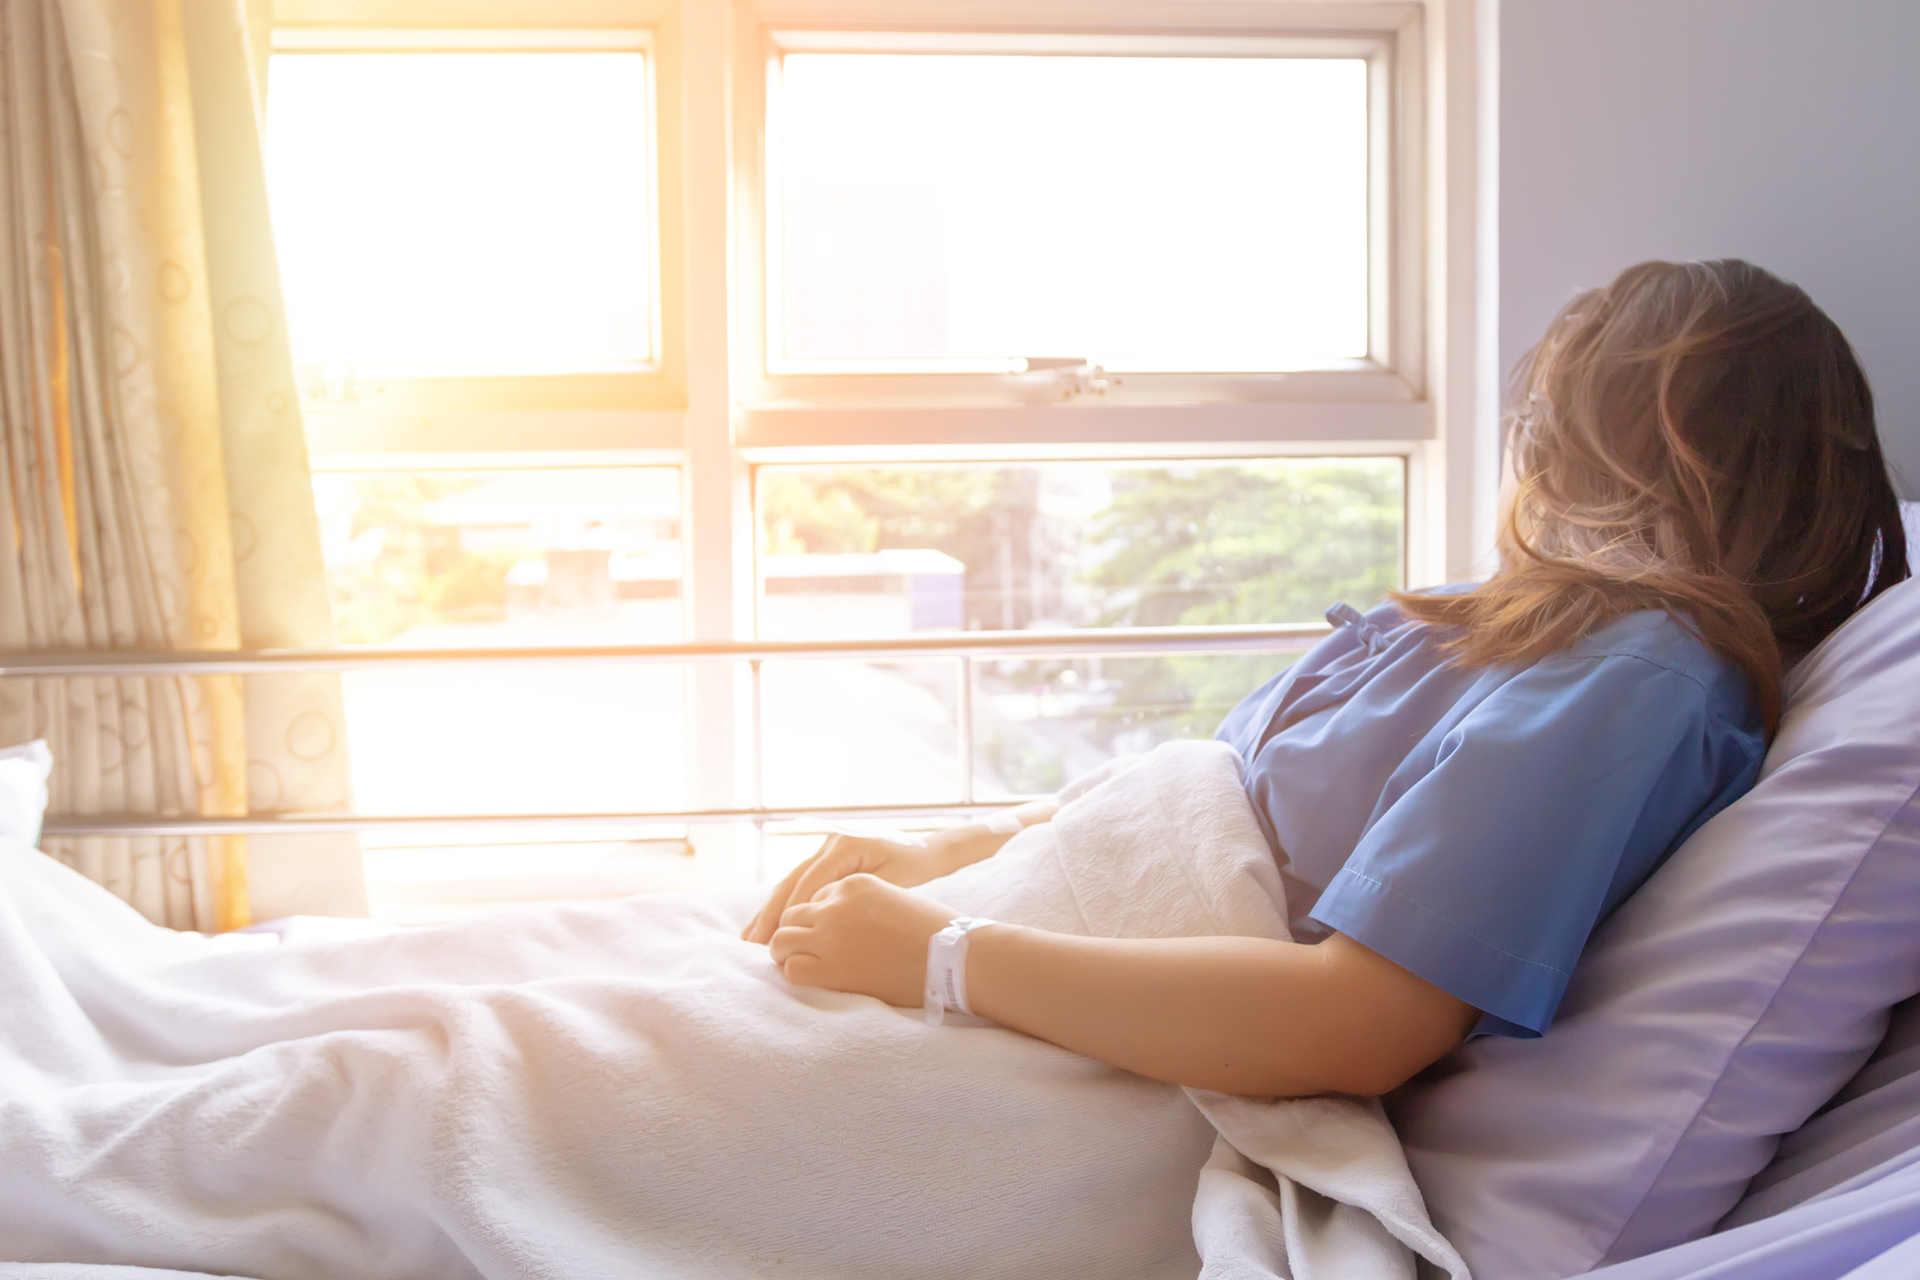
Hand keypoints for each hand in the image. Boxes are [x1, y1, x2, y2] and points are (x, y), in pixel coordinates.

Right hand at [742, 831, 964, 944]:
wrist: (927, 851)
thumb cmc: (914, 868)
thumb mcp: (888, 884)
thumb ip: (853, 899)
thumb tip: (818, 921)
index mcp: (845, 845)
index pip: (808, 883)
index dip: (788, 913)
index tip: (774, 940)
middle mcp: (830, 842)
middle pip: (792, 881)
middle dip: (770, 914)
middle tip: (752, 943)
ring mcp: (826, 847)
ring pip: (792, 881)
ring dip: (772, 909)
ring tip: (751, 936)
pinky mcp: (828, 857)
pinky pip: (802, 881)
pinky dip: (786, 903)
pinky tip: (770, 923)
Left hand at [768, 873, 955, 1007]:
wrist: (954, 956)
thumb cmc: (935, 931)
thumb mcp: (895, 898)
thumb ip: (864, 905)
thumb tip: (849, 925)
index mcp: (855, 883)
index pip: (815, 897)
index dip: (817, 918)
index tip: (823, 934)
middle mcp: (837, 904)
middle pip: (792, 914)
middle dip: (795, 932)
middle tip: (803, 950)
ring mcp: (830, 935)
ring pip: (782, 940)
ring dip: (787, 952)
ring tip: (799, 964)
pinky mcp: (830, 967)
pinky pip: (791, 968)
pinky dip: (795, 974)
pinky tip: (811, 978)